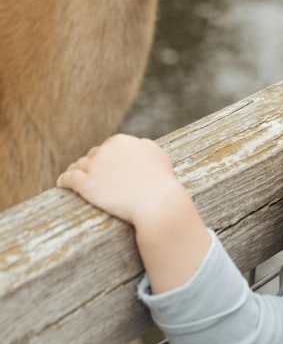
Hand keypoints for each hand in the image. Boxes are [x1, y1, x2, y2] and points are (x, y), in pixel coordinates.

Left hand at [58, 134, 210, 294]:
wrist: (157, 203)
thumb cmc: (161, 182)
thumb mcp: (157, 154)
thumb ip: (144, 146)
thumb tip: (138, 144)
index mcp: (121, 141)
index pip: (106, 148)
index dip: (105, 161)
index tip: (105, 171)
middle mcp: (105, 149)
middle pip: (91, 156)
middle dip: (92, 167)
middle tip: (94, 180)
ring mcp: (93, 166)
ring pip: (77, 166)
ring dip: (76, 173)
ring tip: (74, 182)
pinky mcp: (84, 183)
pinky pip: (67, 179)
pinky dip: (63, 181)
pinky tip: (61, 185)